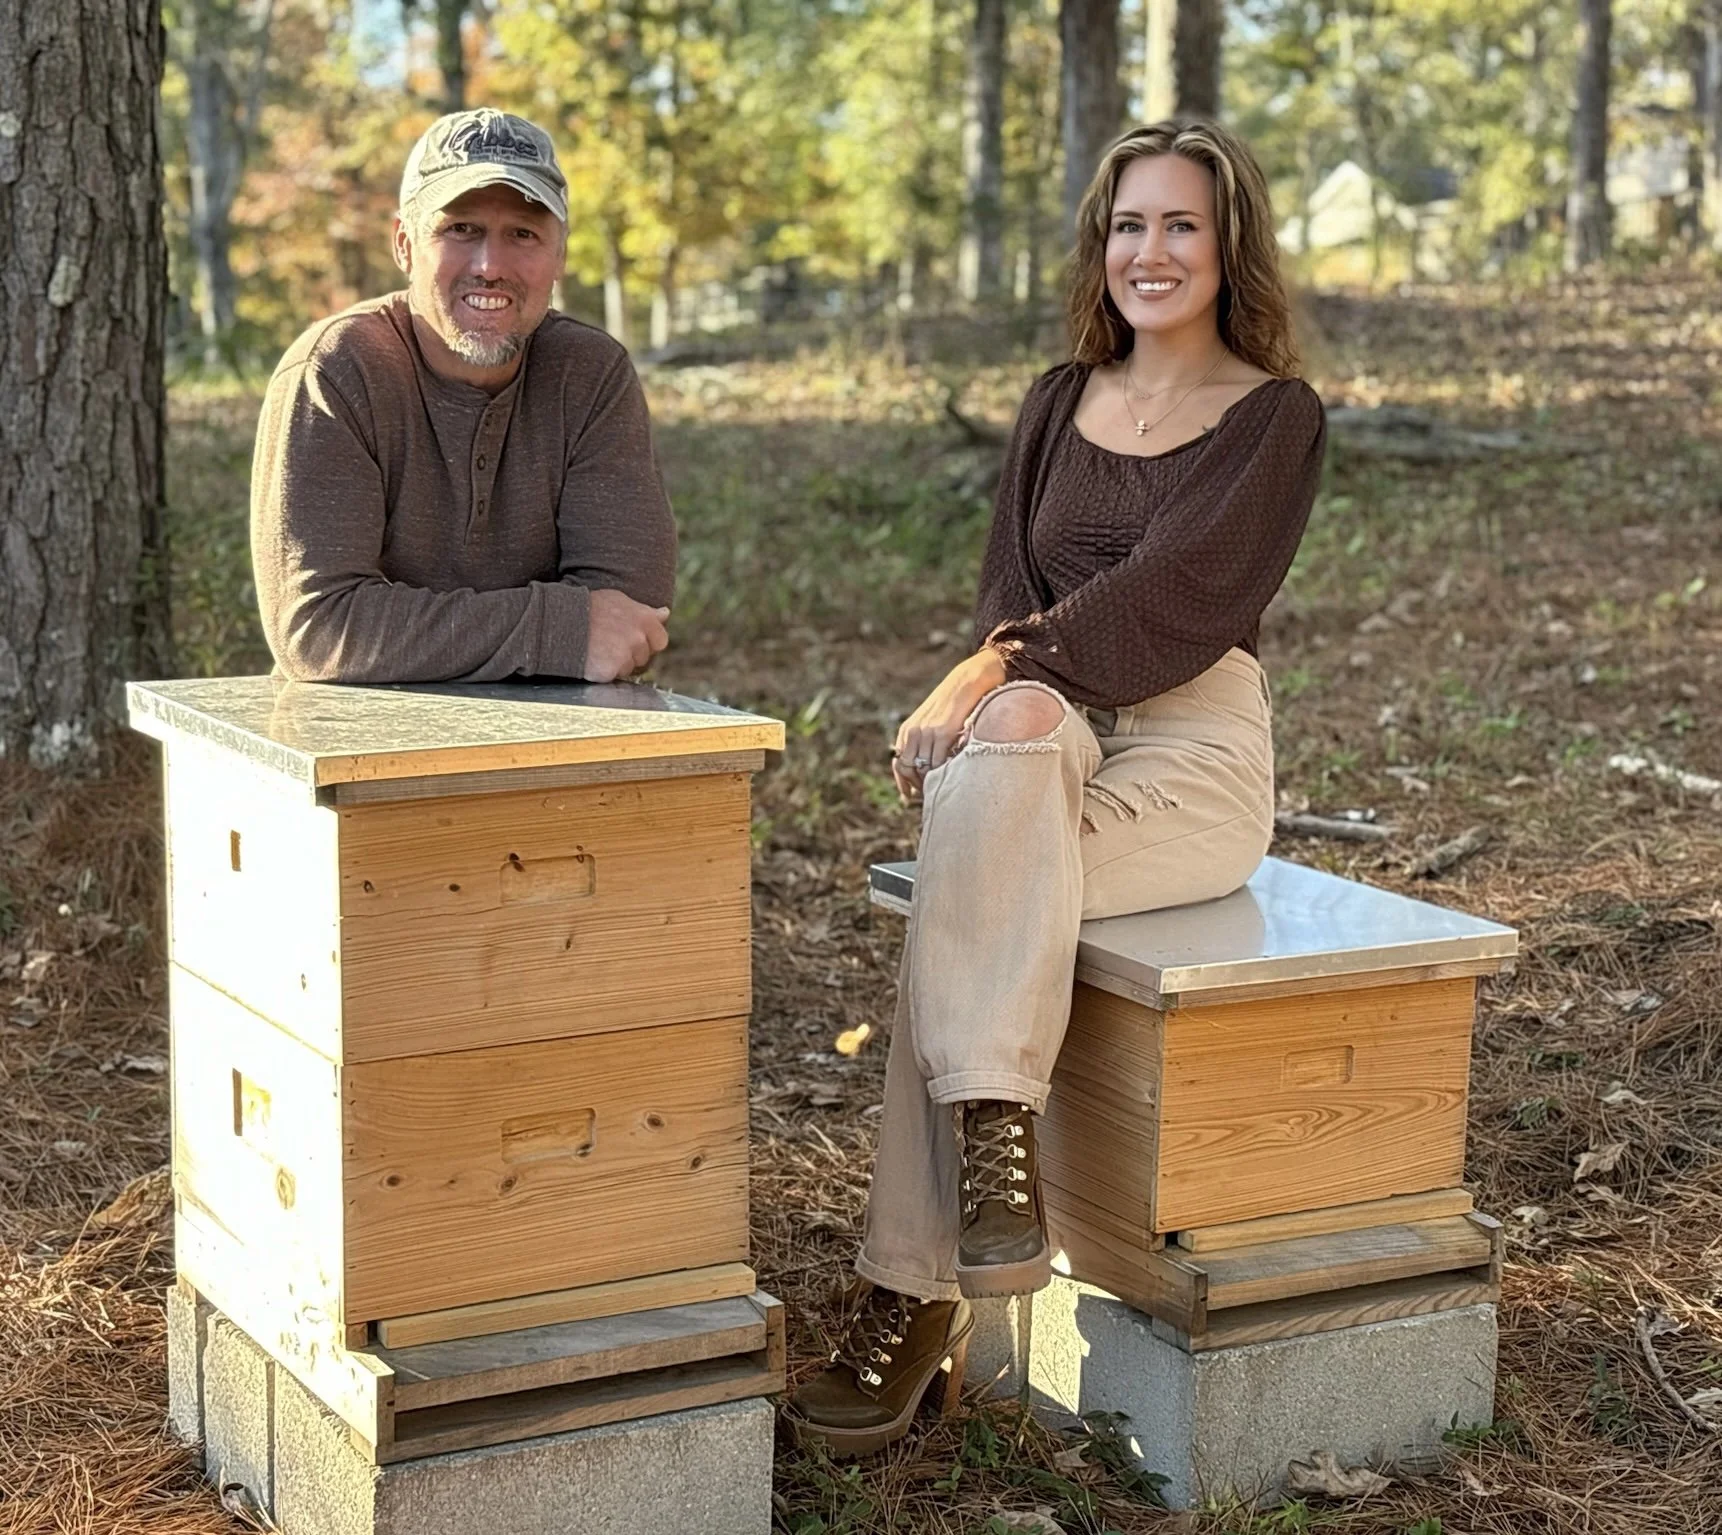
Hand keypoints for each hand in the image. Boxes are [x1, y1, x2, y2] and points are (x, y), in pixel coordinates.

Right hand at [583, 589, 669, 681]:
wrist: (562, 621)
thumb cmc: (589, 608)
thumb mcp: (618, 600)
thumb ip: (644, 611)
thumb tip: (665, 614)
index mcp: (644, 619)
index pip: (660, 640)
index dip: (647, 642)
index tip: (630, 639)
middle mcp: (639, 637)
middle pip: (644, 657)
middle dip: (631, 654)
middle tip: (609, 643)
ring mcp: (626, 655)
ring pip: (629, 668)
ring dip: (617, 663)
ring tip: (599, 649)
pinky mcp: (612, 669)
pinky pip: (614, 676)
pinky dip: (605, 671)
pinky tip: (593, 658)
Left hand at [892, 649, 1007, 800]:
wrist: (964, 683)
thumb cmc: (951, 706)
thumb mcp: (929, 722)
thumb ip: (922, 742)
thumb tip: (922, 767)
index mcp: (907, 731)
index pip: (898, 764)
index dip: (903, 783)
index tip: (909, 796)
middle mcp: (913, 733)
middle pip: (908, 769)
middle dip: (917, 785)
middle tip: (929, 794)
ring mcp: (927, 733)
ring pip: (924, 768)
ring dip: (931, 781)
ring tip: (942, 787)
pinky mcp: (943, 734)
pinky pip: (939, 762)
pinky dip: (943, 773)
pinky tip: (951, 776)